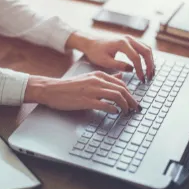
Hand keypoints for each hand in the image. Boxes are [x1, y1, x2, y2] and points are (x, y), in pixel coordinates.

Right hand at [24, 72, 139, 113]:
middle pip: (122, 89)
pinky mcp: (86, 101)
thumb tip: (121, 76)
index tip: (133, 101)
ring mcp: (92, 91)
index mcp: (99, 75)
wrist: (53, 89)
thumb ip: (106, 78)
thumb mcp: (89, 78)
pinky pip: (104, 105)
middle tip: (135, 108)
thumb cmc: (70, 86)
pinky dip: (113, 109)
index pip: (121, 83)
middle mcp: (97, 81)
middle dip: (131, 100)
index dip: (130, 93)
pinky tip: (115, 112)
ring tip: (127, 112)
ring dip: (125, 105)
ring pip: (116, 96)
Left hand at [66, 32, 154, 82]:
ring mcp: (130, 39)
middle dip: (150, 65)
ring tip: (151, 74)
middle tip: (150, 78)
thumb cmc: (95, 52)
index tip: (142, 80)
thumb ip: (118, 65)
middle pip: (146, 51)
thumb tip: (132, 70)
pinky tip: (147, 67)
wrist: (90, 43)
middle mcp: (128, 39)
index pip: (136, 57)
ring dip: (151, 61)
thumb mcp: (104, 61)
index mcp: (122, 43)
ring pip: (147, 48)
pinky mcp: (130, 41)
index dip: (140, 70)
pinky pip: (143, 48)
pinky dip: (147, 57)